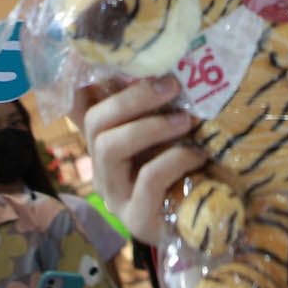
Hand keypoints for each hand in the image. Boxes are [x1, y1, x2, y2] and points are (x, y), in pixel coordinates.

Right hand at [72, 76, 206, 241]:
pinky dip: (174, 159)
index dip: (81, 82)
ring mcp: (116, 195)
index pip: (78, 109)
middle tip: (171, 84)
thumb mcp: (173, 135)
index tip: (104, 59)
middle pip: (95, 123)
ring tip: (186, 120)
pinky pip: (147, 178)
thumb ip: (163, 109)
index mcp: (107, 143)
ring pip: (109, 147)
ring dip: (150, 126)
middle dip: (132, 98)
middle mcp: (103, 169)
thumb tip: (171, 65)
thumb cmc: (191, 172)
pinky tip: (197, 153)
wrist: (208, 228)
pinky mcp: (137, 218)